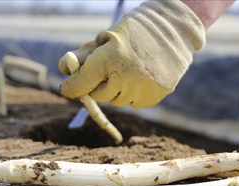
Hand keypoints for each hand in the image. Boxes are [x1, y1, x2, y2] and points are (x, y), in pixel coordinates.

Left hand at [59, 0, 204, 107]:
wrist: (174, 29)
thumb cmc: (134, 31)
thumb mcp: (106, 37)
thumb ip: (83, 55)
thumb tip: (63, 69)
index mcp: (109, 59)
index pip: (80, 85)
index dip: (72, 87)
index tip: (69, 88)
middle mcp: (125, 78)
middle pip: (99, 96)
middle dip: (97, 86)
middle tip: (105, 72)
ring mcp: (142, 89)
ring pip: (117, 101)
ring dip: (116, 90)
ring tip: (127, 70)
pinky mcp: (155, 96)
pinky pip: (134, 102)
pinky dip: (132, 94)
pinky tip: (140, 76)